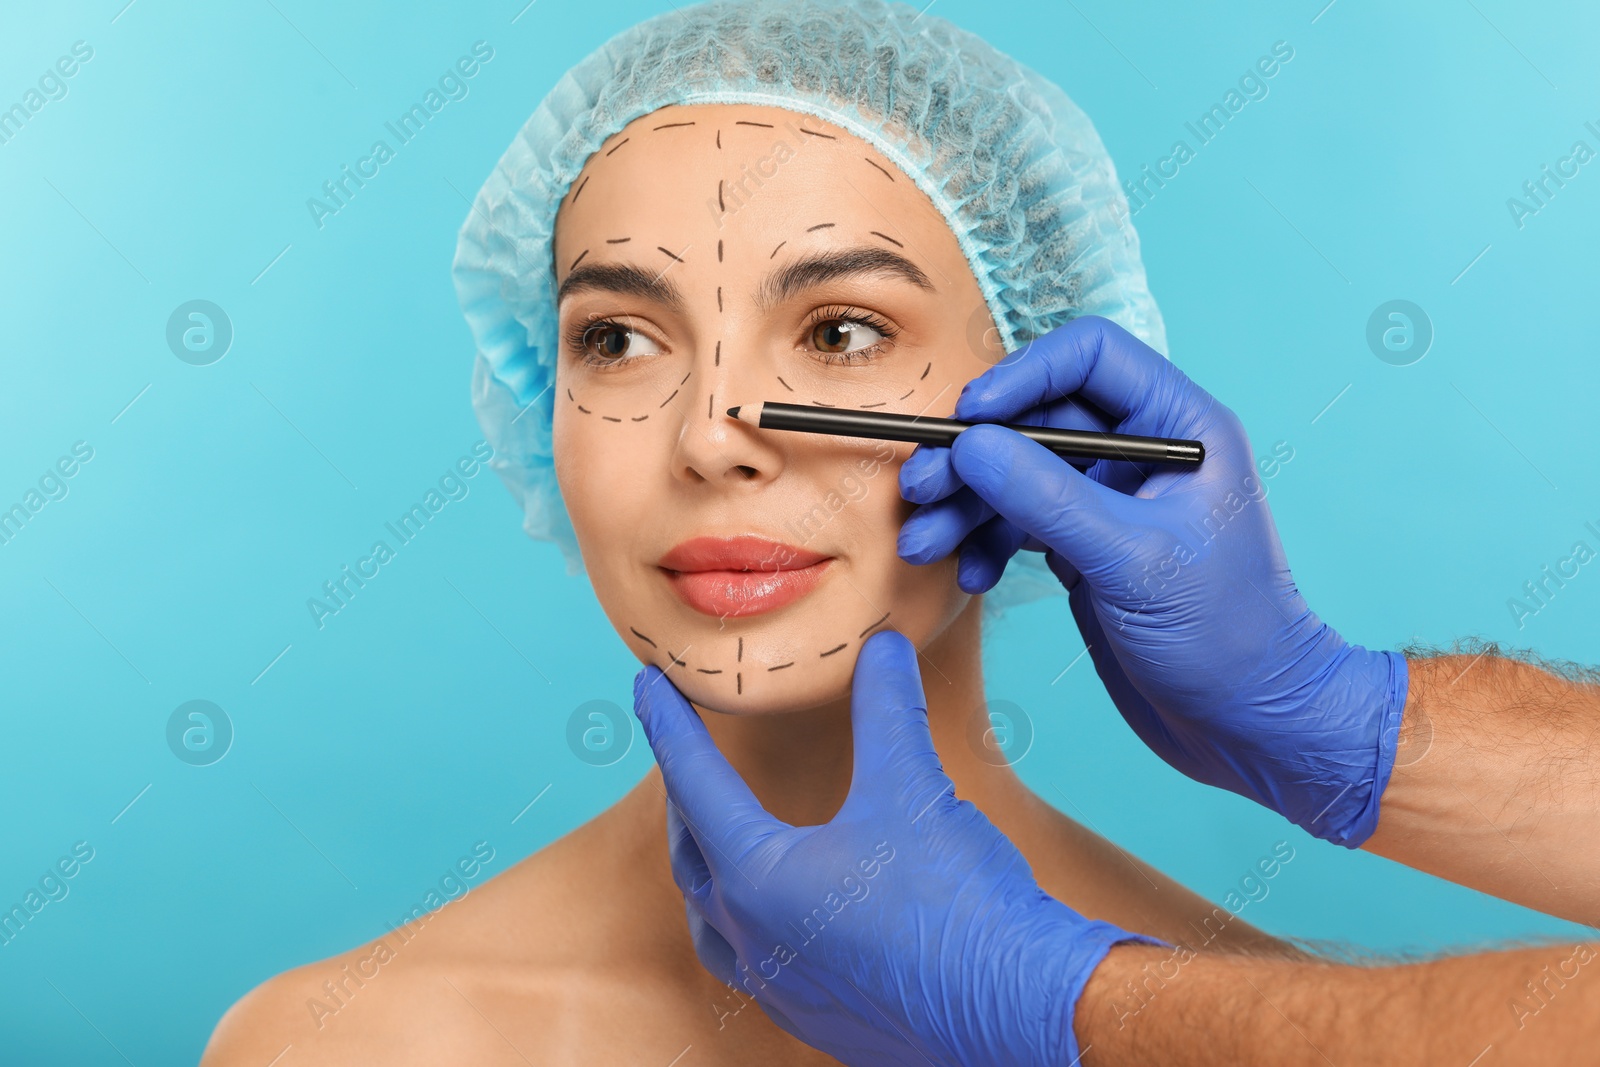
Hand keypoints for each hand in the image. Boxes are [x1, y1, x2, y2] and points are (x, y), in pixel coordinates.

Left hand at [631, 630, 1154, 1066]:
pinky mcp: (822, 1019)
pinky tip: (783, 915)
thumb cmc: (957, 901)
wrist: (1020, 1006)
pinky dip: (749, 926)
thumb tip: (882, 649)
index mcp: (758, 879)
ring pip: (715, 926)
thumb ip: (887, 710)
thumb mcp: (914, 787)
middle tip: (684, 757)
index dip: (670, 728)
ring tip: (714, 840)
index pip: (695, 785)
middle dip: (684, 800)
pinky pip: (757, 968)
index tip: (647, 687)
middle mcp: (755, 940)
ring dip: (707, 873)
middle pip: (692, 858)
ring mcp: (784, 989)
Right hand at [896, 316, 1407, 846]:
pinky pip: (1017, 522)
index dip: (1023, 375)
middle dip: (975, 452)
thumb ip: (1049, 498)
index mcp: (1181, 427)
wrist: (1247, 724)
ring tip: (924, 542)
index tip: (969, 418)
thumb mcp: (1132, 560)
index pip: (1090, 357)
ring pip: (1017, 472)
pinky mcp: (1085, 547)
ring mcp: (1110, 500)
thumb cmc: (1227, 637)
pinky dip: (984, 542)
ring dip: (965, 503)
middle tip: (922, 487)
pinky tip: (970, 575)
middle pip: (1038, 416)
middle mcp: (1144, 452)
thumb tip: (972, 446)